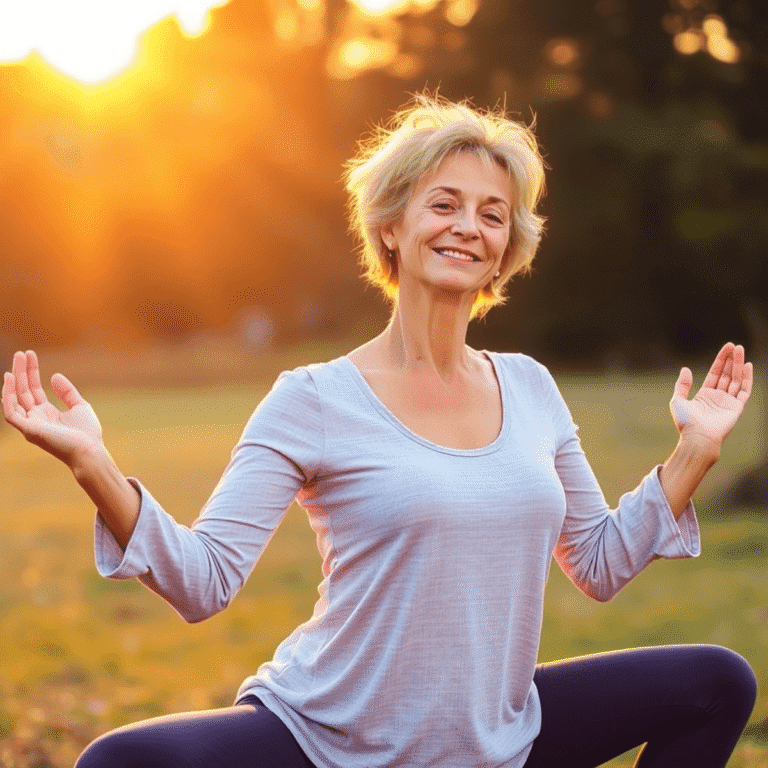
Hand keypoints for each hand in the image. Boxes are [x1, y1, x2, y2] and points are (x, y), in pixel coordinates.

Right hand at [2, 350, 103, 467]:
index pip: (33, 389)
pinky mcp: (28, 430)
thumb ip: (66, 392)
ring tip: (17, 359)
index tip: (30, 354)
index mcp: (45, 413)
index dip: (31, 372)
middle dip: (21, 371)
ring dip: (14, 379)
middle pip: (23, 391)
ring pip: (15, 399)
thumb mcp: (79, 406)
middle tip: (21, 353)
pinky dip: (8, 396)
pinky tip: (10, 379)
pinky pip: (11, 412)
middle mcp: (35, 418)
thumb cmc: (87, 433)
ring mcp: (30, 424)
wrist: (90, 450)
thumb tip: (53, 376)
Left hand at [670, 342, 752, 452]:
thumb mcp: (677, 400)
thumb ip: (682, 385)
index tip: (726, 347)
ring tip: (740, 350)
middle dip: (731, 360)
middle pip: (727, 374)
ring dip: (738, 365)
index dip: (720, 360)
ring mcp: (728, 402)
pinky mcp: (736, 408)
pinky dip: (747, 378)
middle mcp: (718, 397)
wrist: (697, 438)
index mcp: (705, 395)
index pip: (715, 373)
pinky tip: (747, 365)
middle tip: (734, 345)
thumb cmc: (686, 423)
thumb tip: (685, 368)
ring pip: (736, 379)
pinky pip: (744, 390)